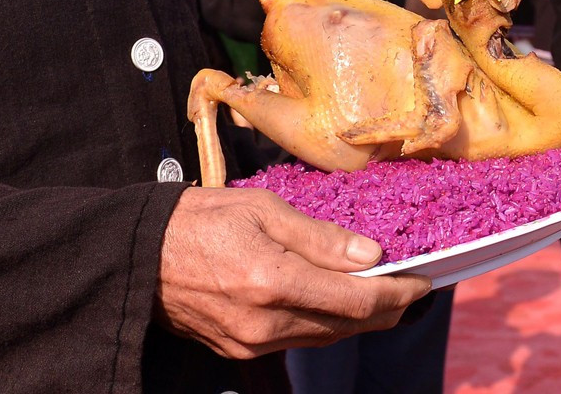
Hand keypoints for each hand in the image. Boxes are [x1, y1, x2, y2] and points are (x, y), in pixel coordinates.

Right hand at [156, 186, 430, 357]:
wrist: (135, 258)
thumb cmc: (195, 219)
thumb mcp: (259, 208)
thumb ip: (318, 236)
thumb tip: (370, 254)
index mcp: (273, 280)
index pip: (358, 299)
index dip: (400, 292)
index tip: (425, 279)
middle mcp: (266, 322)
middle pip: (349, 326)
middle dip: (388, 308)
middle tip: (412, 286)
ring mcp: (252, 343)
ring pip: (326, 337)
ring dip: (359, 318)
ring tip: (382, 293)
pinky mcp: (240, 350)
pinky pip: (299, 341)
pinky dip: (325, 323)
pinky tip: (335, 303)